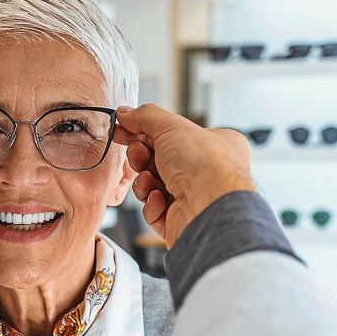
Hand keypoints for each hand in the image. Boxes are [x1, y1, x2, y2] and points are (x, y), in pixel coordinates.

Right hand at [113, 104, 254, 248]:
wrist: (208, 209)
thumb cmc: (204, 166)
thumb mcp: (172, 126)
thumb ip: (145, 117)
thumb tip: (125, 114)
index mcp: (214, 146)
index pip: (173, 135)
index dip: (144, 131)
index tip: (122, 128)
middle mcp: (206, 172)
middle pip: (160, 161)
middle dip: (142, 157)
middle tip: (135, 153)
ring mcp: (193, 199)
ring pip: (154, 186)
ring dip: (145, 182)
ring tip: (148, 179)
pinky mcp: (180, 221)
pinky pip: (155, 210)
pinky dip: (152, 204)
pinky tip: (159, 200)